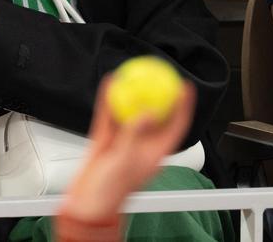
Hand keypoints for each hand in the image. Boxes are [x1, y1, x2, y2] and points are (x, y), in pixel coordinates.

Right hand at [59, 77, 196, 222]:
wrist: (87, 199)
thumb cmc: (110, 191)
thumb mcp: (125, 162)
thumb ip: (133, 137)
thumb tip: (146, 115)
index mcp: (153, 152)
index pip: (175, 126)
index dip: (183, 107)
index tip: (185, 87)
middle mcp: (141, 143)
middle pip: (154, 114)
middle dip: (158, 94)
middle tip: (159, 74)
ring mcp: (123, 139)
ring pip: (131, 110)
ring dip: (132, 93)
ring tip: (133, 75)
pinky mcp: (106, 136)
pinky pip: (109, 113)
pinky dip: (110, 98)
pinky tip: (110, 84)